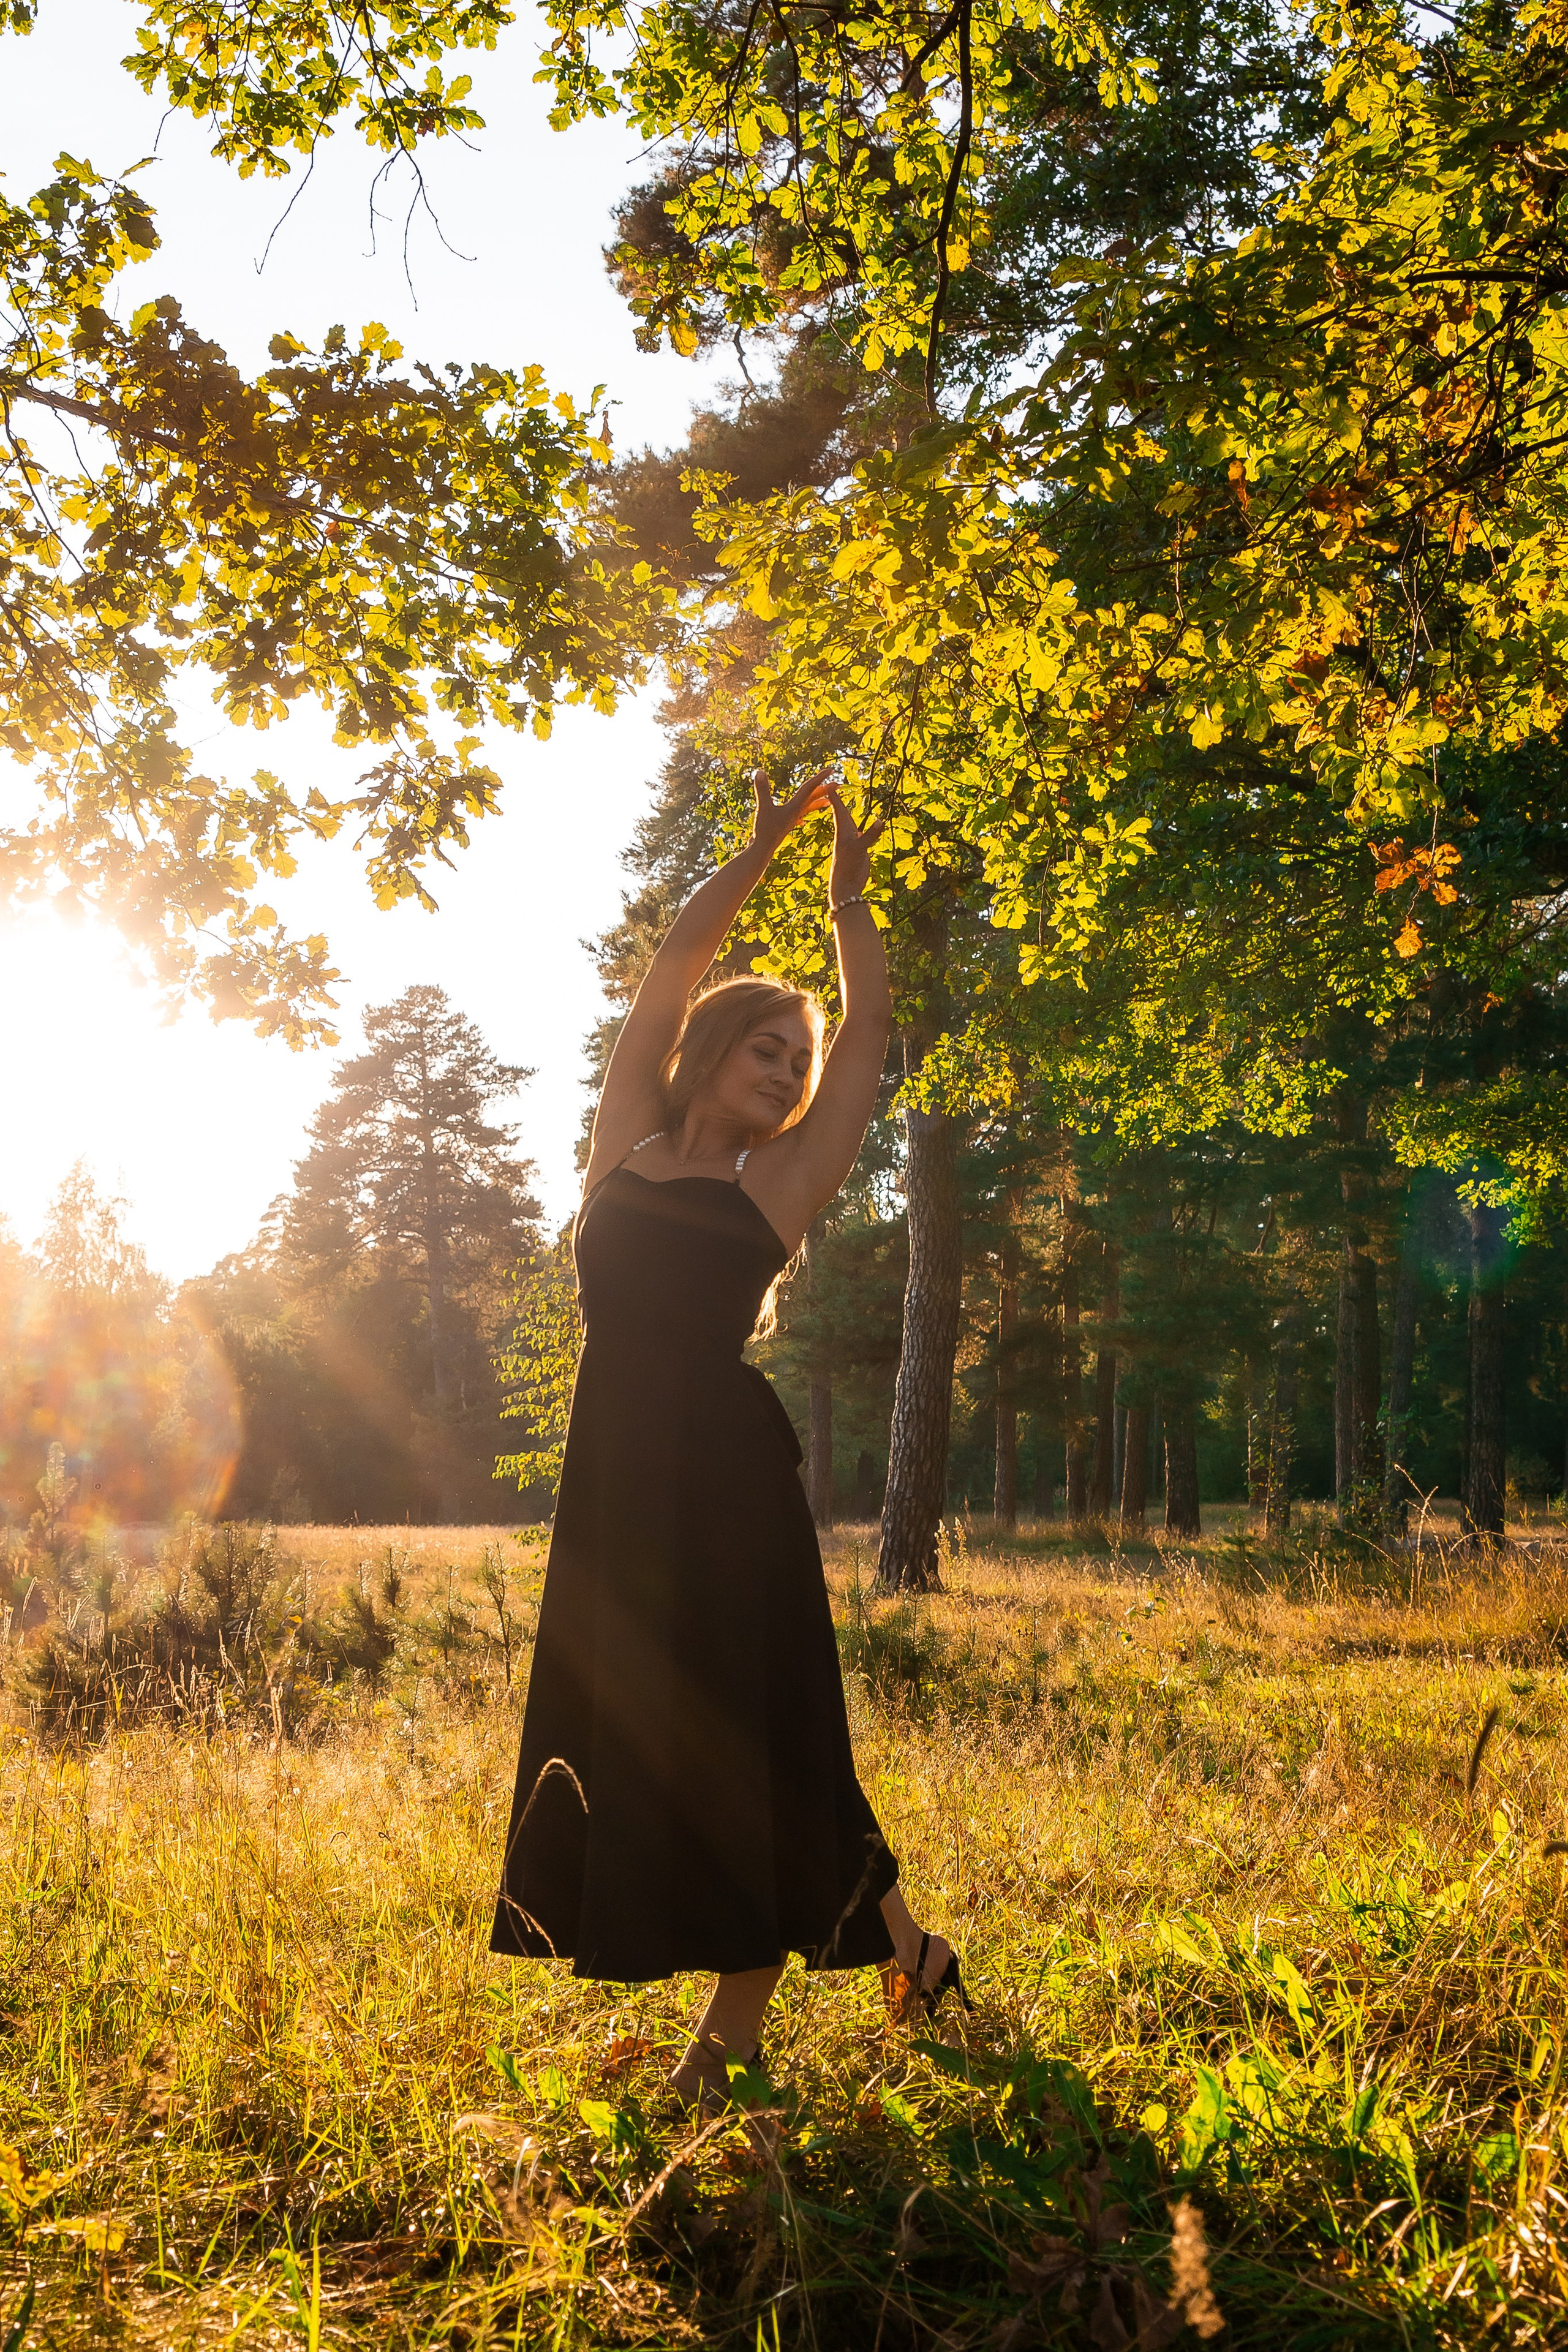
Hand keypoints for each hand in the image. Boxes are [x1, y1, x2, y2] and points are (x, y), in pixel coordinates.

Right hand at [749, 765, 831, 857]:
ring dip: (818, 803)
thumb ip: (762, 790)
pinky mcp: (786, 826)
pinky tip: (802, 821)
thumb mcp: (763, 808)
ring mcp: (792, 820)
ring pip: (808, 809)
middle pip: (813, 798)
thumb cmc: (764, 831)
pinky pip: (798, 818)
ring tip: (828, 801)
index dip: (820, 778)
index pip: (810, 789)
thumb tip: (759, 771)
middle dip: (826, 789)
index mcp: (795, 807)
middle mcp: (796, 813)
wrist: (763, 852)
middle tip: (839, 783)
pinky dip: (802, 816)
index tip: (831, 770)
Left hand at [827, 785, 883, 907]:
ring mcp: (851, 843)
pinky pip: (858, 836)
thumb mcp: (860, 849)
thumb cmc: (848, 867)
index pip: (838, 809)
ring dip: (846, 814)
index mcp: (843, 831)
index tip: (828, 784)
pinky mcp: (857, 851)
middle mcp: (845, 835)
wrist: (846, 886)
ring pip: (848, 824)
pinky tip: (858, 829)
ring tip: (841, 805)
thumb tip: (881, 820)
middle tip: (831, 788)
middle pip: (841, 813)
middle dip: (837, 801)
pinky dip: (859, 830)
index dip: (834, 796)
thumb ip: (870, 835)